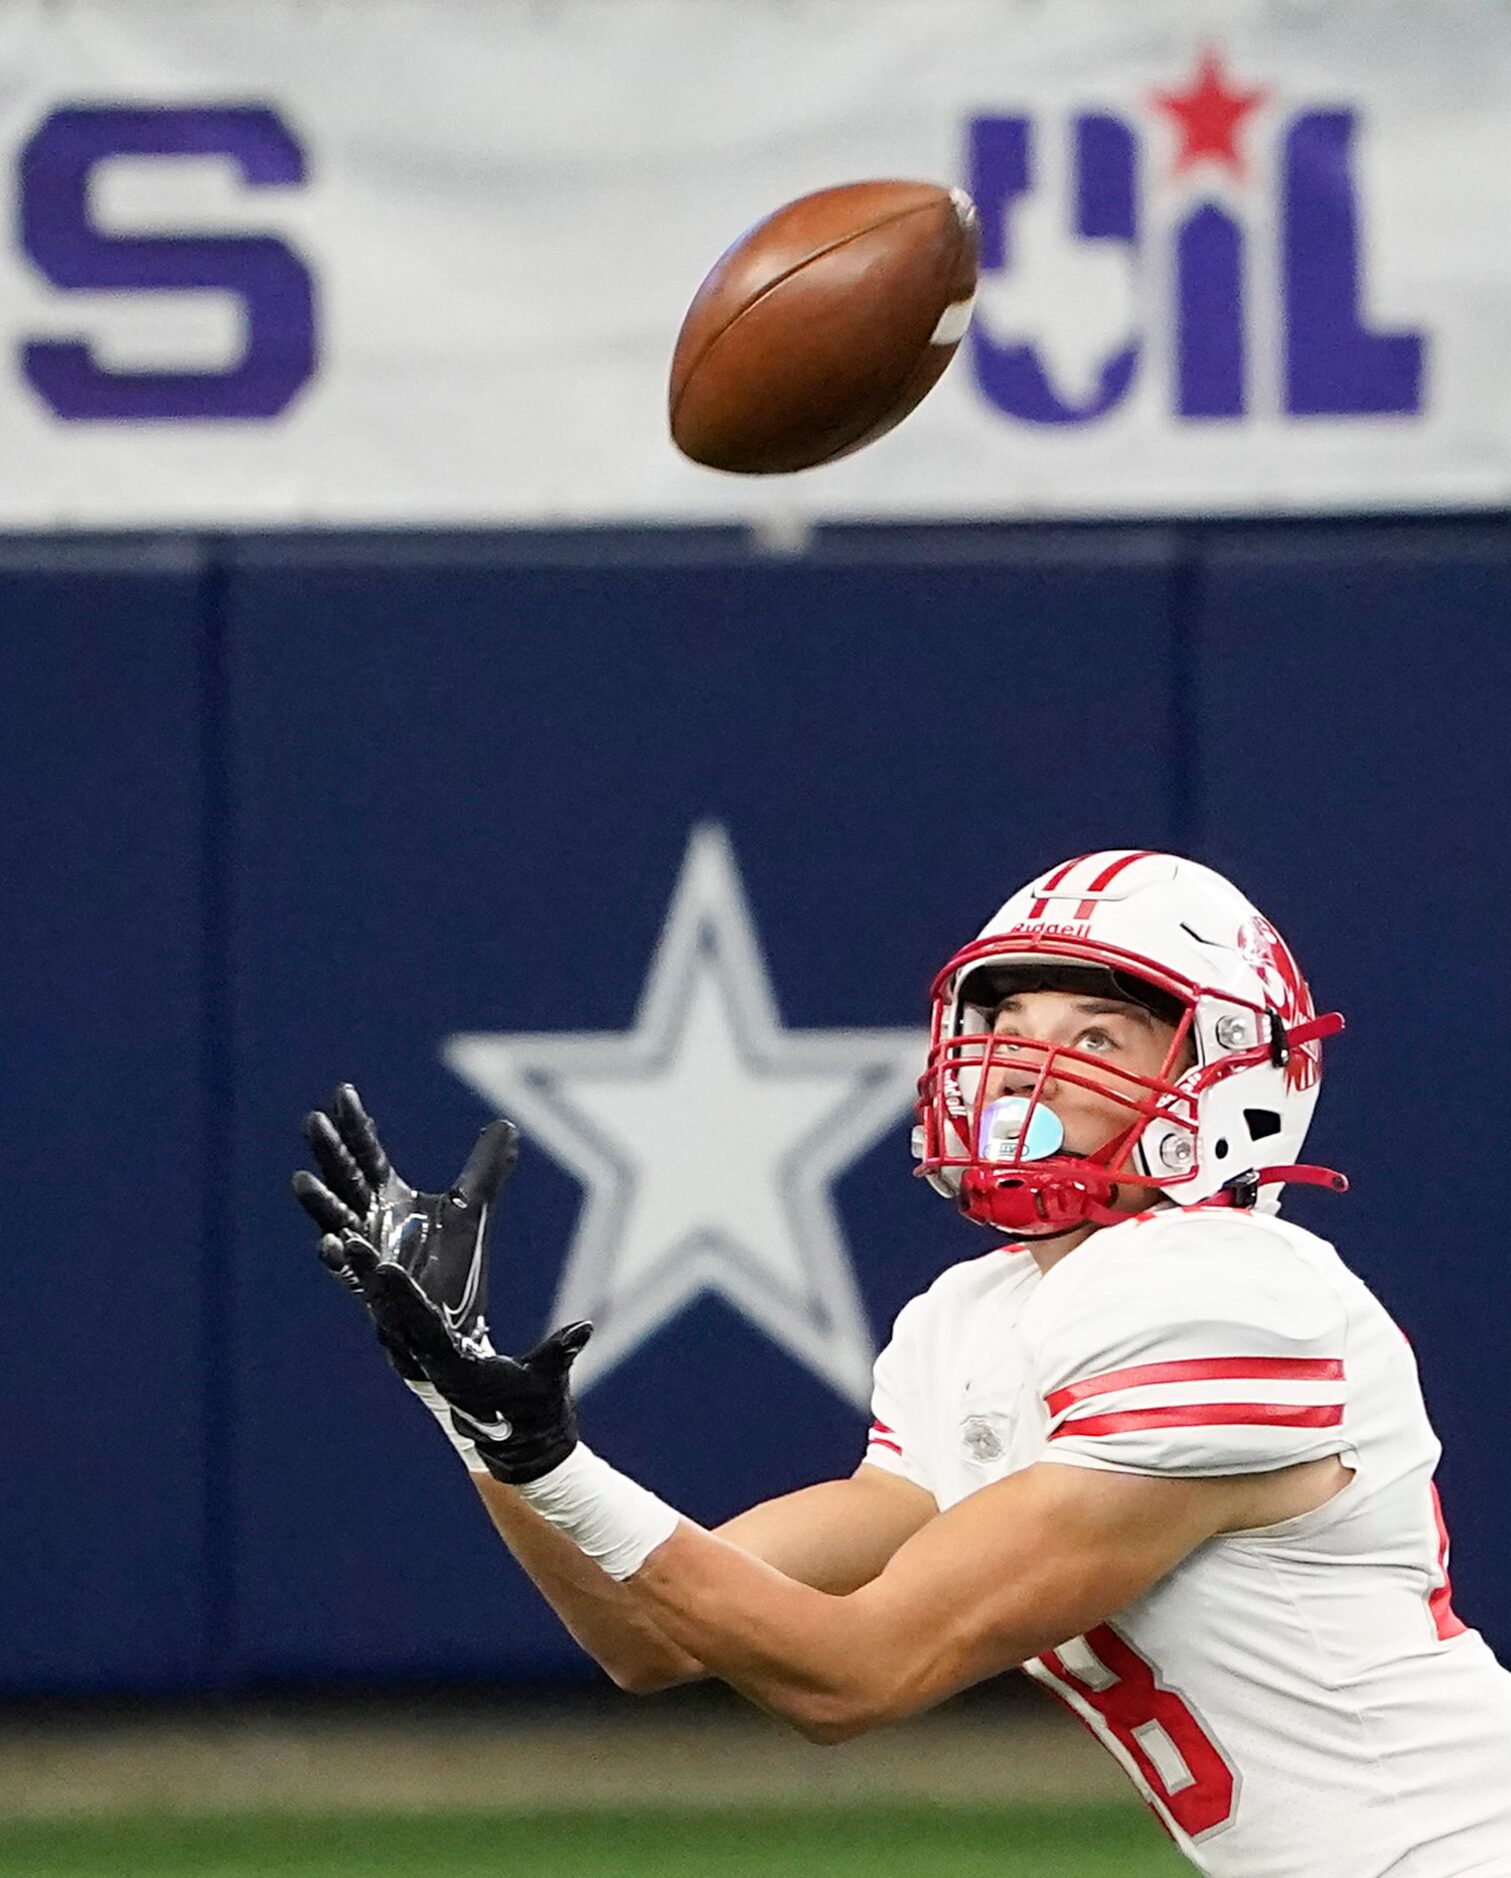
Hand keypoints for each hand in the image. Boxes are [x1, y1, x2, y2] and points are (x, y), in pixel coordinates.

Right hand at [292, 1083, 515, 1377]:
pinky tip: (331, 1244)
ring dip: (320, 1203)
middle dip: (328, 1151)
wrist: (454, 1325)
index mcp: (388, 1196)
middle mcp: (369, 1220)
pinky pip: (351, 1271)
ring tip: (300, 1180)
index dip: (356, 1124)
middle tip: (311, 1121)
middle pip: (344, 1178)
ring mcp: (367, 1253)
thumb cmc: (451, 1265)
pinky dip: (340, 1258)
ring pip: (336, 1222)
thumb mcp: (471, 1207)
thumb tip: (506, 1126)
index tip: (342, 1091)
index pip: (368, 1152)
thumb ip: (485, 1168)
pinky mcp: (374, 1287)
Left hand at [341, 1232, 591, 1485]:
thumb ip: (561, 1354)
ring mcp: (422, 1367)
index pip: (424, 1328)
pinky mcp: (425, 1361)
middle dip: (371, 1280)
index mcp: (455, 1373)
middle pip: (393, 1318)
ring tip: (351, 1246)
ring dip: (369, 1285)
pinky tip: (369, 1271)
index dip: (403, 1297)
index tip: (384, 1267)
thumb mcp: (551, 1382)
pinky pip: (395, 1324)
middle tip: (350, 1241)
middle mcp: (429, 1370)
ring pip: (387, 1319)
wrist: (523, 1451)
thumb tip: (583, 1328)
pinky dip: (380, 1298)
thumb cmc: (538, 1416)